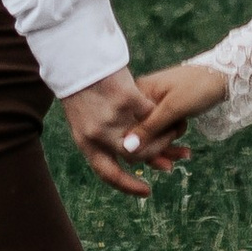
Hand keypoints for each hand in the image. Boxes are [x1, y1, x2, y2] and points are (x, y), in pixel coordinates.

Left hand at [60, 66, 163, 197]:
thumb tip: (134, 160)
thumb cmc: (82, 88)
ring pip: (147, 137)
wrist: (77, 58)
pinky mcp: (127, 99)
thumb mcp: (87, 119)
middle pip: (134, 157)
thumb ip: (107, 139)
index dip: (128, 186)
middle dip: (157, 157)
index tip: (146, 192)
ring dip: (164, 137)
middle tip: (171, 159)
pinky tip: (167, 109)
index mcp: (85, 142)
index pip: (108, 174)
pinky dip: (161, 114)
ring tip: (173, 132)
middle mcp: (98, 134)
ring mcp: (113, 117)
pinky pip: (151, 113)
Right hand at [124, 59, 229, 165]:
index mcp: (138, 92)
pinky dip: (172, 142)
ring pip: (152, 136)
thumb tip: (126, 148)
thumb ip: (150, 128)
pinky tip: (185, 150)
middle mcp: (141, 99)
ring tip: (185, 154)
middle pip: (139, 133)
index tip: (159, 156)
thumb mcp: (173, 108)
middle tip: (172, 163)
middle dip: (156, 150)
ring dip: (167, 148)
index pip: (129, 126)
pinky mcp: (164, 112)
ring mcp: (152, 106)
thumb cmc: (197, 87)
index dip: (141, 146)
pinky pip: (161, 133)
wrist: (222, 77)